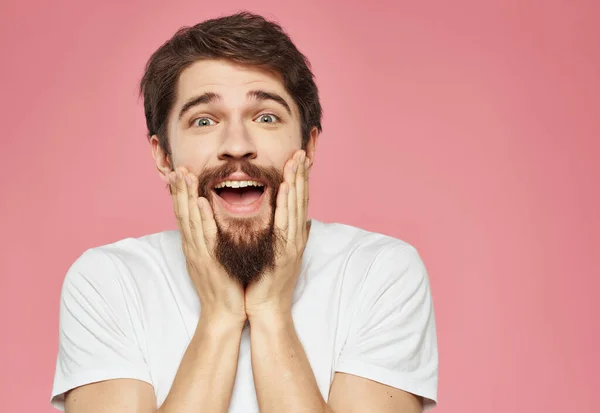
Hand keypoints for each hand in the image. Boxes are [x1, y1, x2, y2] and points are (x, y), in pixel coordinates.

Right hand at [169, 166, 246, 326]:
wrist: (223, 313)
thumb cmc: (224, 286)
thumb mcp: (215, 258)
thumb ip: (212, 240)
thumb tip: (213, 223)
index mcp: (194, 245)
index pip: (184, 214)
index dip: (181, 193)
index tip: (179, 172)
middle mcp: (192, 247)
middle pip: (182, 212)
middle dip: (179, 188)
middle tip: (177, 166)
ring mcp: (199, 253)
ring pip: (190, 219)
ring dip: (186, 196)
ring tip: (184, 175)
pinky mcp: (209, 261)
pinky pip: (206, 236)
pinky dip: (203, 218)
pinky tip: (201, 203)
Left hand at [245, 150, 310, 319]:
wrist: (267, 306)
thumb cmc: (269, 282)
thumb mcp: (281, 255)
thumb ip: (291, 236)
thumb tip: (303, 222)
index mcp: (293, 235)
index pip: (298, 201)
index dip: (300, 179)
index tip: (299, 160)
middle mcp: (296, 236)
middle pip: (300, 199)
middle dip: (301, 174)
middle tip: (301, 151)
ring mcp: (292, 243)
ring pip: (296, 206)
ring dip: (296, 182)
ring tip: (295, 161)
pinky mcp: (284, 251)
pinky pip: (284, 222)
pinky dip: (285, 203)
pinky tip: (284, 186)